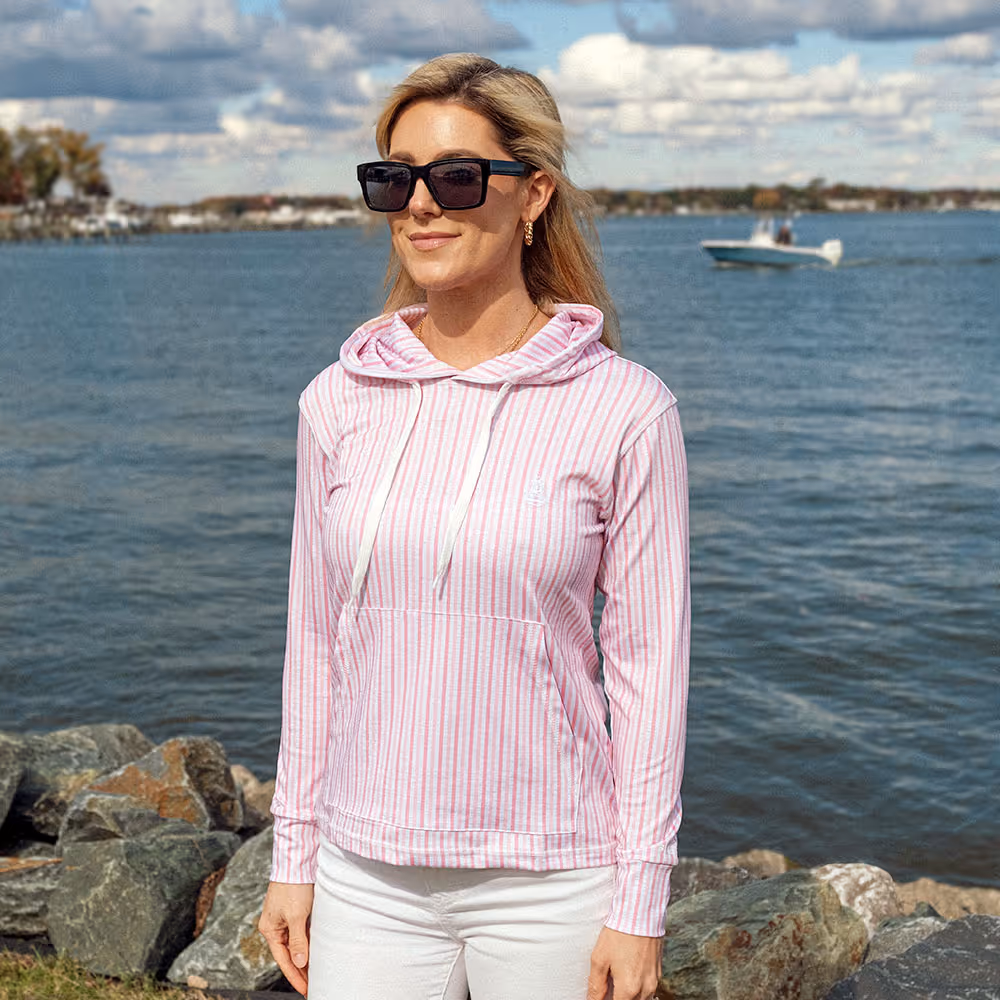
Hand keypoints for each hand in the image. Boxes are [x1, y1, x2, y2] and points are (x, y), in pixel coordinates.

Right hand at [258, 881, 314, 996]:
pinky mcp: (296, 910)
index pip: (284, 960)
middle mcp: (276, 926)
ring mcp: (286, 918)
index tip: (306, 990)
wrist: (297, 860)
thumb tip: (300, 962)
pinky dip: (310, 941)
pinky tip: (319, 949)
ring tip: (319, 971)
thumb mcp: (297, 916)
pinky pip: (303, 931)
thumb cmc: (293, 886)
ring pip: (298, 942)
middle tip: (315, 984)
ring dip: (308, 955)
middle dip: (302, 968)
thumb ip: (299, 940)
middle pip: (290, 953)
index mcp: (270, 929)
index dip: (296, 976)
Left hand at [587, 926, 662, 999]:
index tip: (601, 996)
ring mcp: (654, 981)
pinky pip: (648, 990)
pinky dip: (638, 988)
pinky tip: (628, 974)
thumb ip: (595, 985)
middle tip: (608, 988)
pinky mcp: (658, 972)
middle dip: (617, 998)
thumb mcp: (599, 958)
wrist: (641, 913)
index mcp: (629, 989)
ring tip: (617, 980)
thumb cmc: (619, 933)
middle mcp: (645, 989)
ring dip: (628, 996)